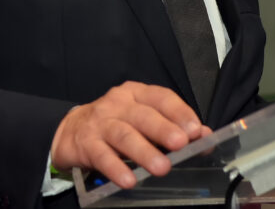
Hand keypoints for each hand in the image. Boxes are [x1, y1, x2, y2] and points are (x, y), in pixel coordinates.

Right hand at [50, 81, 211, 188]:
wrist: (70, 131)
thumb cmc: (115, 124)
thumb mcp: (143, 119)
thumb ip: (172, 126)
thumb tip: (204, 136)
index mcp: (136, 93)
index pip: (160, 97)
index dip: (179, 112)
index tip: (195, 129)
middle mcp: (117, 104)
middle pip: (143, 115)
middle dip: (163, 129)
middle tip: (180, 144)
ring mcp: (100, 123)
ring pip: (124, 135)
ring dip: (144, 151)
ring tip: (162, 168)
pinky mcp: (86, 144)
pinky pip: (102, 156)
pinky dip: (116, 168)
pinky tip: (129, 180)